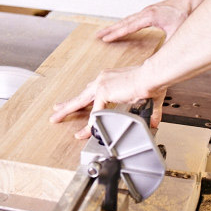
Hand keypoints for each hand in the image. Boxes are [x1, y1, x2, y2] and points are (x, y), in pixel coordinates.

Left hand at [49, 65, 165, 138]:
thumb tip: (155, 122)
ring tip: (56, 118)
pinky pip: (94, 113)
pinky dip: (90, 125)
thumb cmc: (152, 83)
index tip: (80, 108)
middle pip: (81, 95)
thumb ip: (150, 112)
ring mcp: (101, 84)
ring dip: (67, 110)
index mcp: (111, 79)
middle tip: (56, 110)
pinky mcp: (103, 91)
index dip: (85, 102)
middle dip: (68, 104)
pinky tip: (85, 133)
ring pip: (79, 101)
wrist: (152, 77)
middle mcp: (103, 80)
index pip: (93, 92)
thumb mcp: (148, 99)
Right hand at [97, 0, 190, 42]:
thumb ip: (168, 45)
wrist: (191, 0)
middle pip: (123, 22)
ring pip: (127, 20)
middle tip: (97, 36)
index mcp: (149, 17)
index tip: (104, 39)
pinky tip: (122, 28)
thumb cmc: (185, 13)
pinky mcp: (150, 12)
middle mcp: (146, 12)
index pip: (129, 27)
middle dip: (109, 30)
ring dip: (115, 27)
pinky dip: (124, 24)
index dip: (116, 34)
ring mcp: (147, 11)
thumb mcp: (176, 31)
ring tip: (105, 33)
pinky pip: (133, 19)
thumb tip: (163, 59)